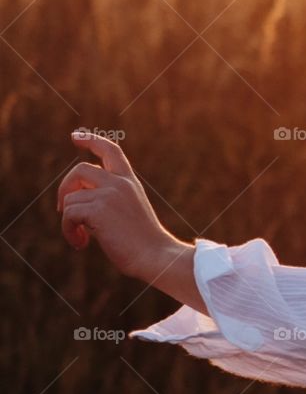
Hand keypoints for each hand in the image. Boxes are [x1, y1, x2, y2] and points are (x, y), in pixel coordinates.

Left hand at [57, 131, 177, 280]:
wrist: (156, 257)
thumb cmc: (144, 244)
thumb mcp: (129, 213)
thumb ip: (108, 200)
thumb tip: (74, 201)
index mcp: (130, 183)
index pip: (110, 151)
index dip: (91, 140)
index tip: (75, 136)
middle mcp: (120, 183)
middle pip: (80, 169)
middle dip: (65, 188)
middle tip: (62, 209)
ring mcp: (109, 194)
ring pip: (70, 198)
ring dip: (68, 220)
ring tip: (81, 238)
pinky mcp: (98, 209)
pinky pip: (69, 215)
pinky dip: (69, 231)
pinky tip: (81, 243)